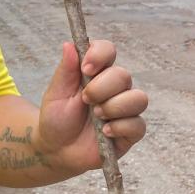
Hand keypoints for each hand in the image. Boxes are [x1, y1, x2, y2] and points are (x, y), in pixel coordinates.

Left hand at [36, 39, 148, 175]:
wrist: (56, 149)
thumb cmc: (56, 118)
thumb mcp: (56, 93)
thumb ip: (66, 70)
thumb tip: (69, 44)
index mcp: (96, 73)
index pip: (108, 50)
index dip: (100, 55)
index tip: (86, 68)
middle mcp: (114, 88)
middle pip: (123, 75)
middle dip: (102, 88)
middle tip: (85, 100)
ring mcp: (125, 109)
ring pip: (138, 98)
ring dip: (114, 107)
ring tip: (96, 116)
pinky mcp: (131, 131)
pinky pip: (138, 124)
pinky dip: (120, 127)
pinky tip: (105, 132)